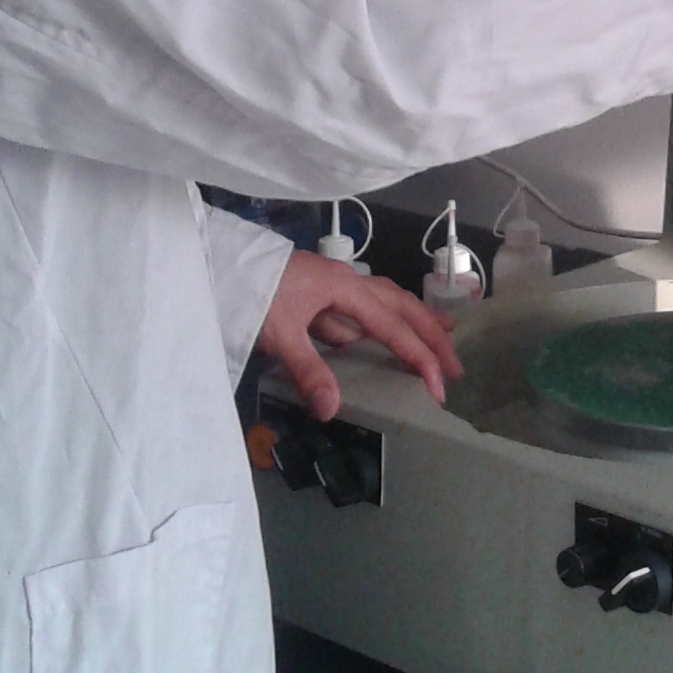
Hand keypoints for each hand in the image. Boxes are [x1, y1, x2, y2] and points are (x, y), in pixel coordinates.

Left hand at [256, 250, 463, 422]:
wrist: (217, 261)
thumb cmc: (252, 292)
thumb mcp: (278, 334)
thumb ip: (308, 371)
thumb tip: (333, 410)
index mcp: (345, 288)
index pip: (393, 328)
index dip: (420, 358)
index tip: (439, 388)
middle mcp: (347, 281)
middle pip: (401, 307)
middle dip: (431, 336)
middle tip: (455, 365)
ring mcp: (332, 285)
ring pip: (385, 302)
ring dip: (413, 321)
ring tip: (440, 334)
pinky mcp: (318, 291)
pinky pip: (361, 309)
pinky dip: (381, 322)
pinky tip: (380, 336)